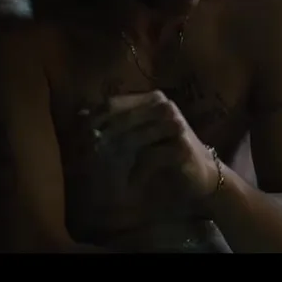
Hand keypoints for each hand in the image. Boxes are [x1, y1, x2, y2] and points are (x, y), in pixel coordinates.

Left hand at [89, 90, 218, 202]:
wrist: (203, 174)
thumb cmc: (167, 152)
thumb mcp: (140, 134)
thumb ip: (116, 123)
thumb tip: (80, 115)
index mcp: (152, 98)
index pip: (113, 103)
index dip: (93, 120)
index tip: (78, 139)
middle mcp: (164, 106)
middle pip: (120, 120)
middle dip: (101, 140)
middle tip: (87, 157)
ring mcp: (175, 124)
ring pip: (132, 139)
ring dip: (116, 157)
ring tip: (103, 171)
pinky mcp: (181, 146)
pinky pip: (149, 157)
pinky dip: (136, 172)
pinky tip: (130, 183)